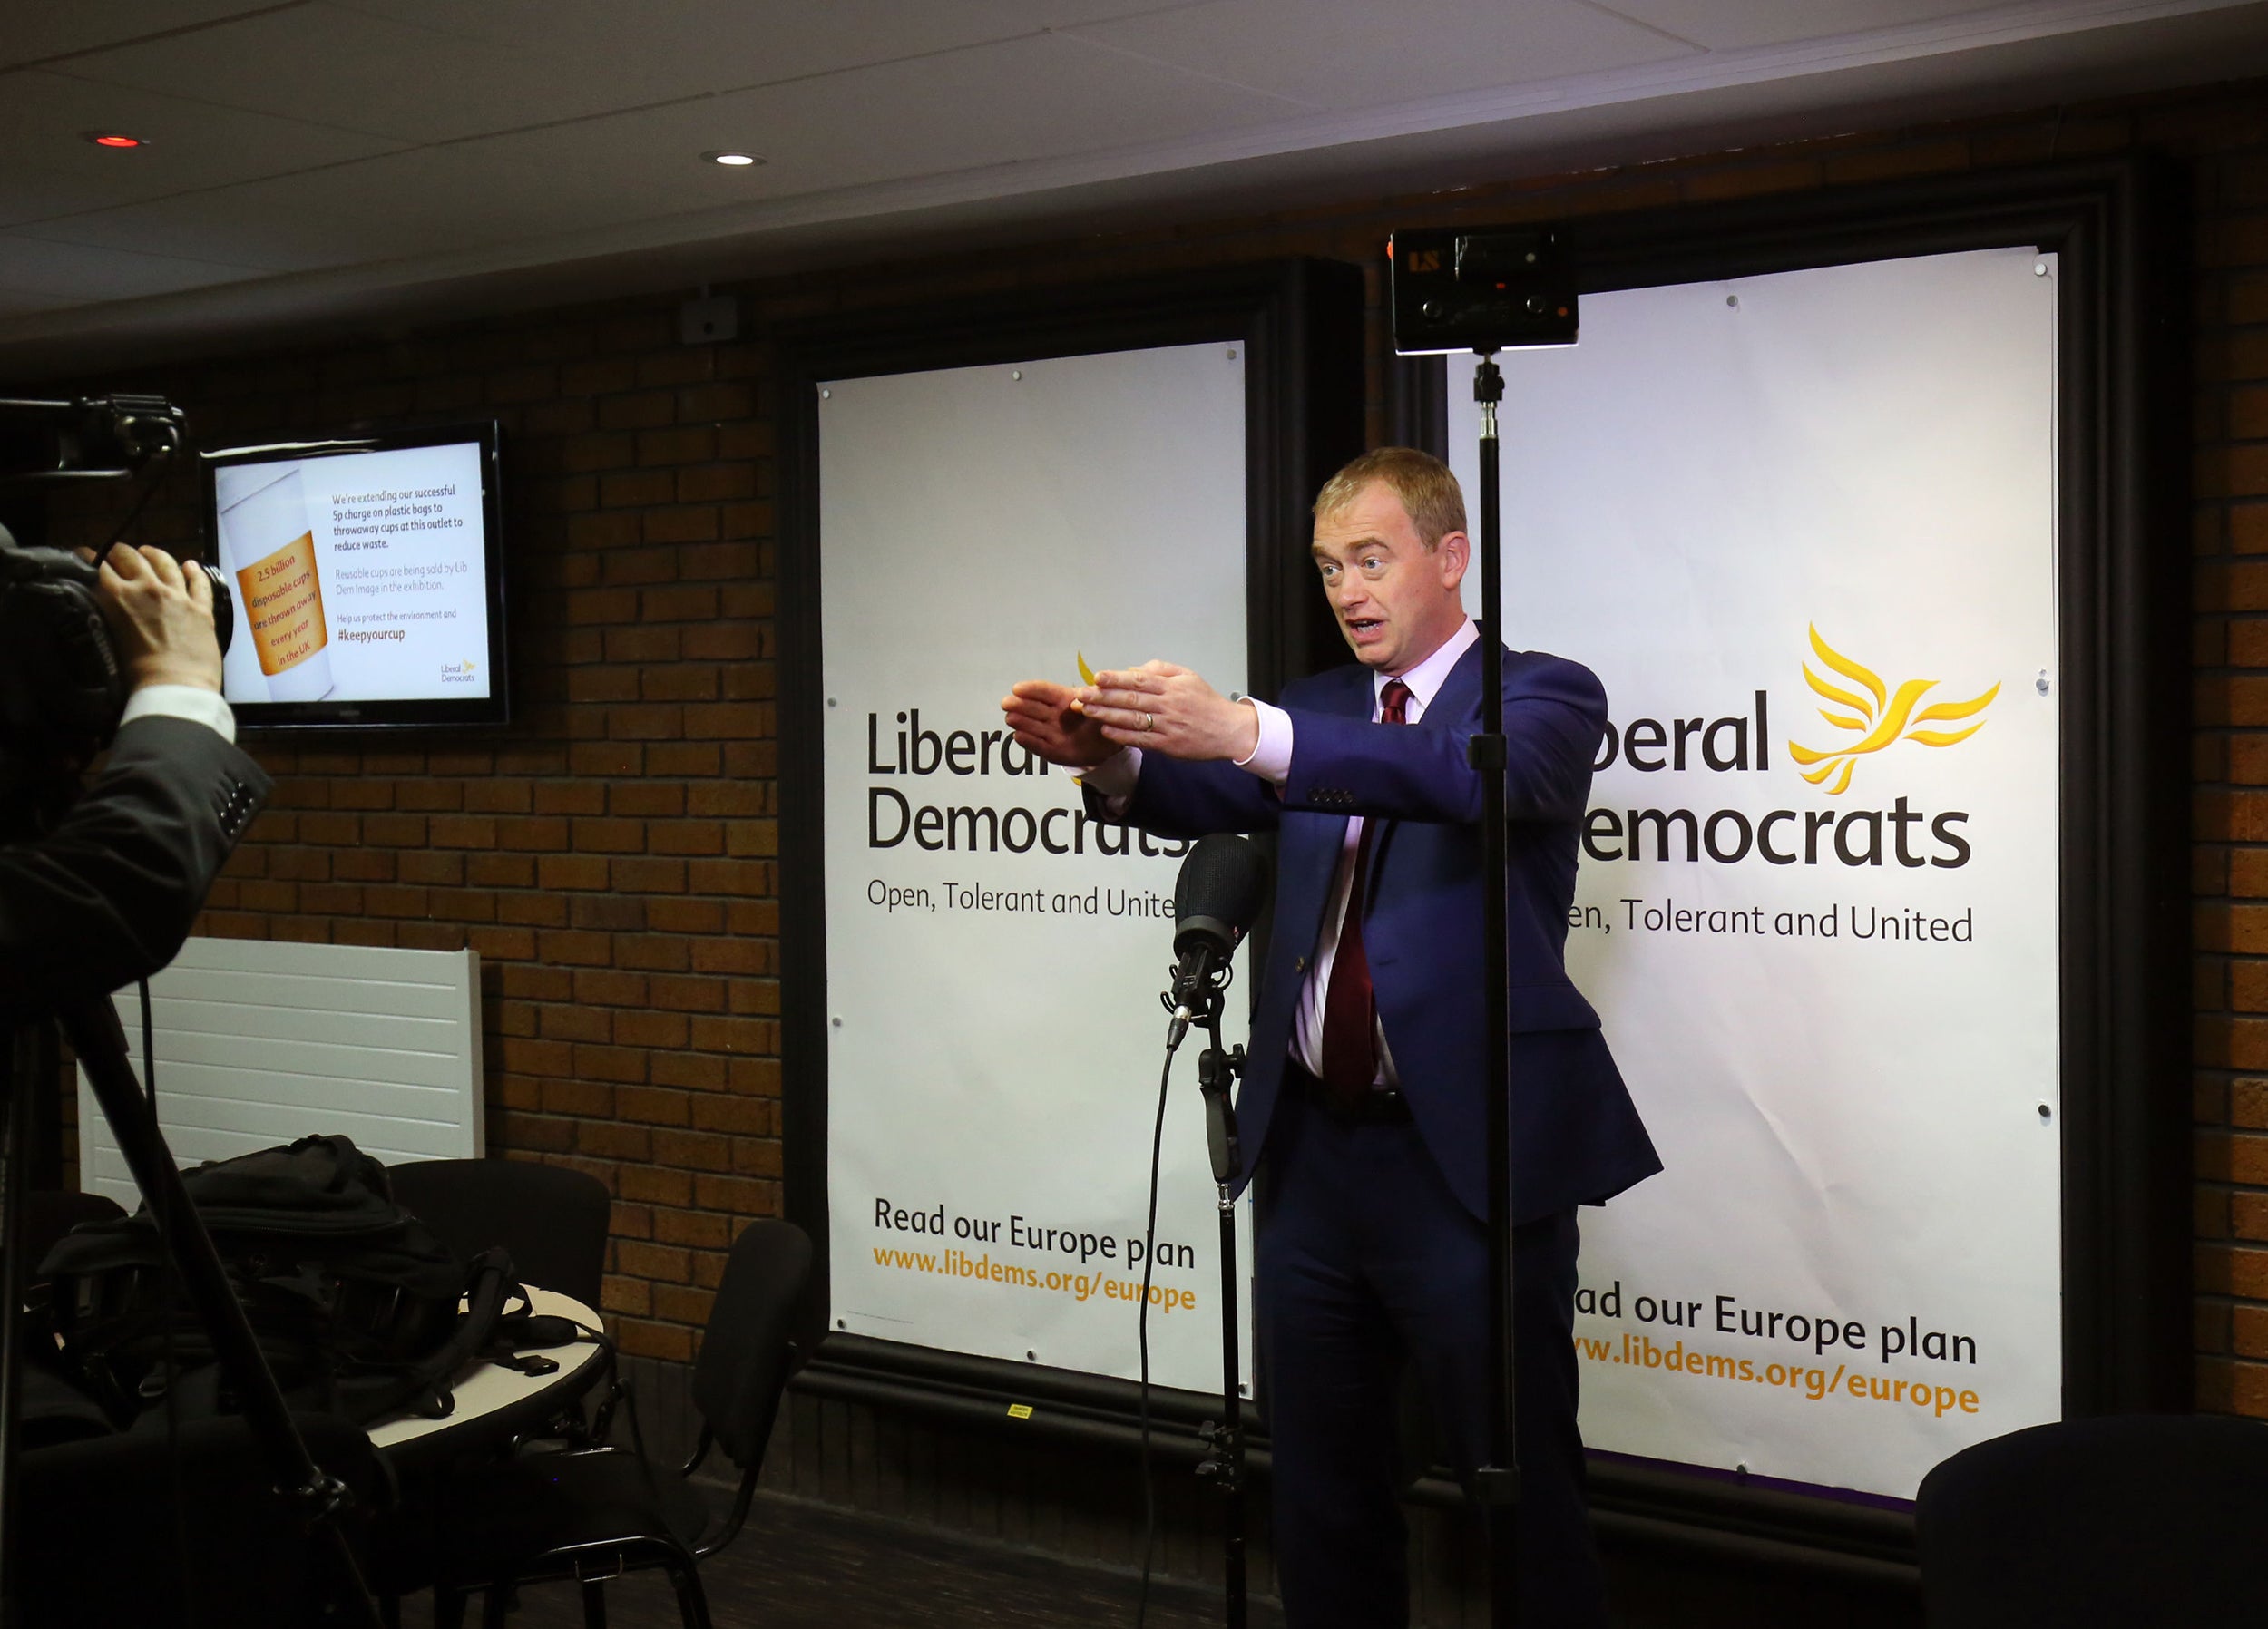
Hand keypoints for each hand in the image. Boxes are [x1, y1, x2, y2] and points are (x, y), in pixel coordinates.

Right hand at [91, 545, 222, 693]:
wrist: (175, 687)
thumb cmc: (135, 674)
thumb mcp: (107, 637)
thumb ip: (106, 615)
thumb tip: (104, 604)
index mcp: (119, 597)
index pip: (100, 566)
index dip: (90, 557)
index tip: (86, 555)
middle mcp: (148, 589)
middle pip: (131, 557)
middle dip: (119, 551)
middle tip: (115, 553)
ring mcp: (178, 596)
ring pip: (165, 563)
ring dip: (153, 554)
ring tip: (147, 551)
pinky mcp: (202, 608)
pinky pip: (200, 583)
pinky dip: (195, 571)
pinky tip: (191, 565)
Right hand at [1002, 679, 1116, 768]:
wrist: (1109, 747)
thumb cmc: (1103, 721)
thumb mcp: (1102, 708)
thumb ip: (1092, 703)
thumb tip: (1080, 697)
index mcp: (1065, 699)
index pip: (1045, 692)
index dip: (1031, 689)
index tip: (1017, 688)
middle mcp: (1054, 716)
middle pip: (1034, 708)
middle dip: (1020, 705)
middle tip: (1006, 702)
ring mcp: (1052, 733)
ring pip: (1034, 726)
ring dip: (1021, 722)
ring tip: (1010, 718)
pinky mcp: (1052, 751)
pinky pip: (1039, 746)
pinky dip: (1030, 742)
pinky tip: (1018, 736)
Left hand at [1074, 661, 1257, 762]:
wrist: (1229, 730)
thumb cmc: (1206, 702)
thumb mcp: (1188, 676)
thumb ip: (1161, 670)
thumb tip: (1133, 670)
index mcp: (1171, 686)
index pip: (1138, 680)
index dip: (1116, 678)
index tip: (1097, 677)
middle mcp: (1168, 705)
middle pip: (1130, 699)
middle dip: (1103, 696)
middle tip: (1082, 693)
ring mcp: (1167, 725)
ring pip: (1132, 718)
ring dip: (1106, 714)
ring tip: (1087, 710)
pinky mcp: (1168, 745)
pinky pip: (1141, 739)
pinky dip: (1122, 735)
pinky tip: (1106, 730)